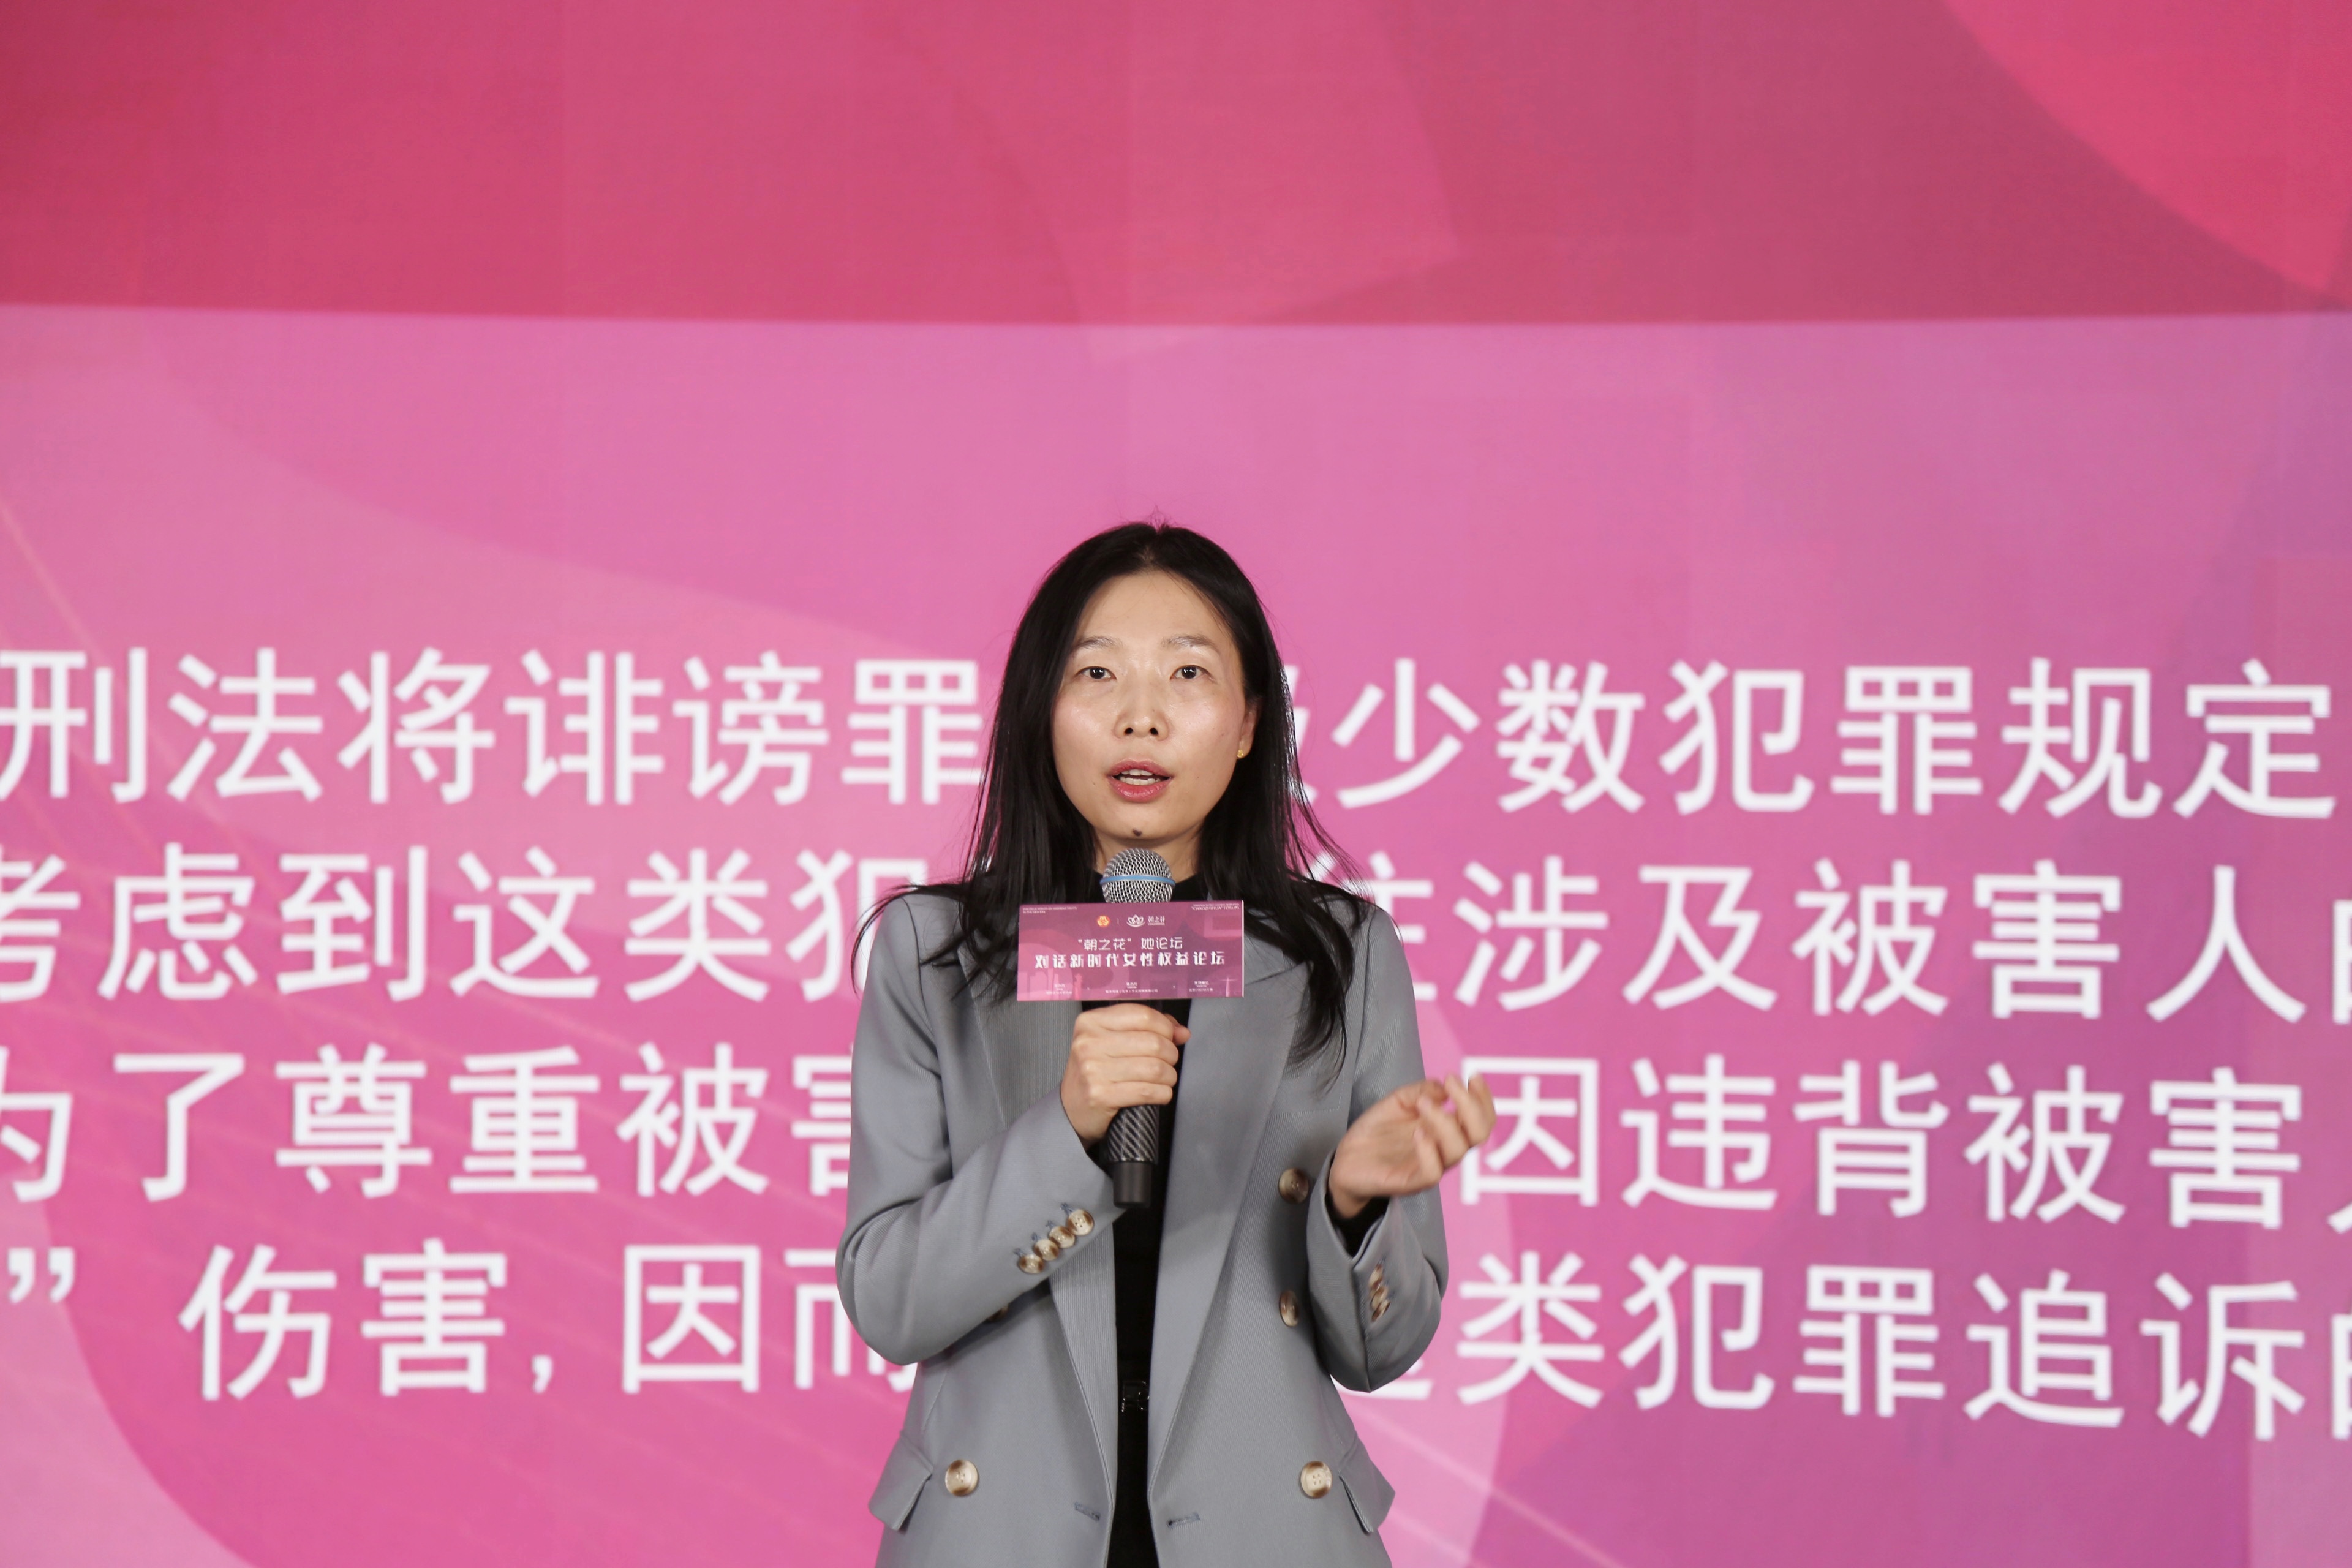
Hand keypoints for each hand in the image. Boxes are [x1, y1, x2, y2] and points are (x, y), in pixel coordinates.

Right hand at [1060, 1004, 1186, 1145]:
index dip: (1166, 1027)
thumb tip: (1181, 1032)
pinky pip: (1148, 1091)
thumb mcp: (1110, 1040)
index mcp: (1092, 1021)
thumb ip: (1146, 1029)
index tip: (1171, 1037)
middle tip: (1168, 1062)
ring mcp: (1093, 1070)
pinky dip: (1162, 1093)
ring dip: (1169, 1076)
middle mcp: (1089, 1042)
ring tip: (1165, 1079)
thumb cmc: (1095, 1071)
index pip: (1144, 1016)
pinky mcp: (1100, 1096)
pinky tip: (1159, 1093)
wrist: (1070, 1108)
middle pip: (1153, 1042)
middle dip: (1171, 1054)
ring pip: (1155, 1068)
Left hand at [1328, 1075, 1496, 1218]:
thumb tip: (1444, 1088)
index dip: (1483, 1098)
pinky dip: (1430, 1151)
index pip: (1480, 1118)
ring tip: (1423, 1103)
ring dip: (1445, 1121)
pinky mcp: (1410, 1182)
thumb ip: (1421, 1091)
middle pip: (1478, 1134)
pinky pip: (1432, 1172)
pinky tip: (1418, 1132)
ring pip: (1457, 1150)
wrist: (1347, 1159)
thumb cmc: (1377, 1131)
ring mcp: (1429, 1166)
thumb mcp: (1397, 1101)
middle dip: (1472, 1105)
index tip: (1472, 1076)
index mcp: (1446, 1130)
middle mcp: (1443, 1148)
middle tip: (1452, 1082)